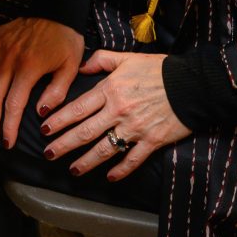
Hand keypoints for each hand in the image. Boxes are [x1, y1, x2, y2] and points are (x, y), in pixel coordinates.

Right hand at [0, 17, 84, 148]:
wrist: (60, 9)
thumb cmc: (66, 40)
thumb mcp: (71, 67)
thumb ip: (57, 92)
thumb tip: (41, 113)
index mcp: (29, 68)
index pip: (14, 104)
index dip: (9, 126)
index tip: (7, 142)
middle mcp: (9, 58)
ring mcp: (0, 45)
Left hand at [41, 50, 190, 180]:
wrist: (192, 84)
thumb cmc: (159, 69)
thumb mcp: (127, 58)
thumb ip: (101, 61)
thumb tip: (81, 66)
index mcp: (110, 90)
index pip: (77, 108)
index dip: (58, 120)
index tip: (44, 129)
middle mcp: (118, 111)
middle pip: (85, 131)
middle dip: (64, 144)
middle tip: (48, 153)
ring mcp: (135, 128)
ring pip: (104, 149)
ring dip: (86, 161)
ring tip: (72, 169)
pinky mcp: (152, 141)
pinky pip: (132, 159)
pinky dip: (120, 170)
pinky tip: (109, 178)